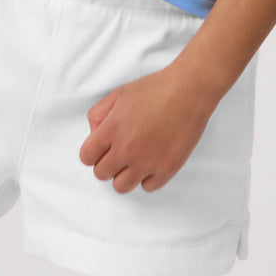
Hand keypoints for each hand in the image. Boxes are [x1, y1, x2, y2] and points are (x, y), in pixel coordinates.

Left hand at [78, 65, 214, 194]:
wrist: (189, 90)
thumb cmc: (155, 89)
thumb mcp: (120, 93)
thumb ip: (98, 114)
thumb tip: (93, 135)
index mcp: (112, 128)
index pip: (86, 157)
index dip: (92, 152)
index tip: (102, 148)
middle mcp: (127, 149)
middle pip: (101, 174)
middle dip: (107, 163)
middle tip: (120, 150)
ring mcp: (147, 162)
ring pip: (121, 186)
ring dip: (124, 174)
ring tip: (134, 159)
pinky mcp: (166, 169)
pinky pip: (147, 187)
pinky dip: (147, 177)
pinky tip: (152, 160)